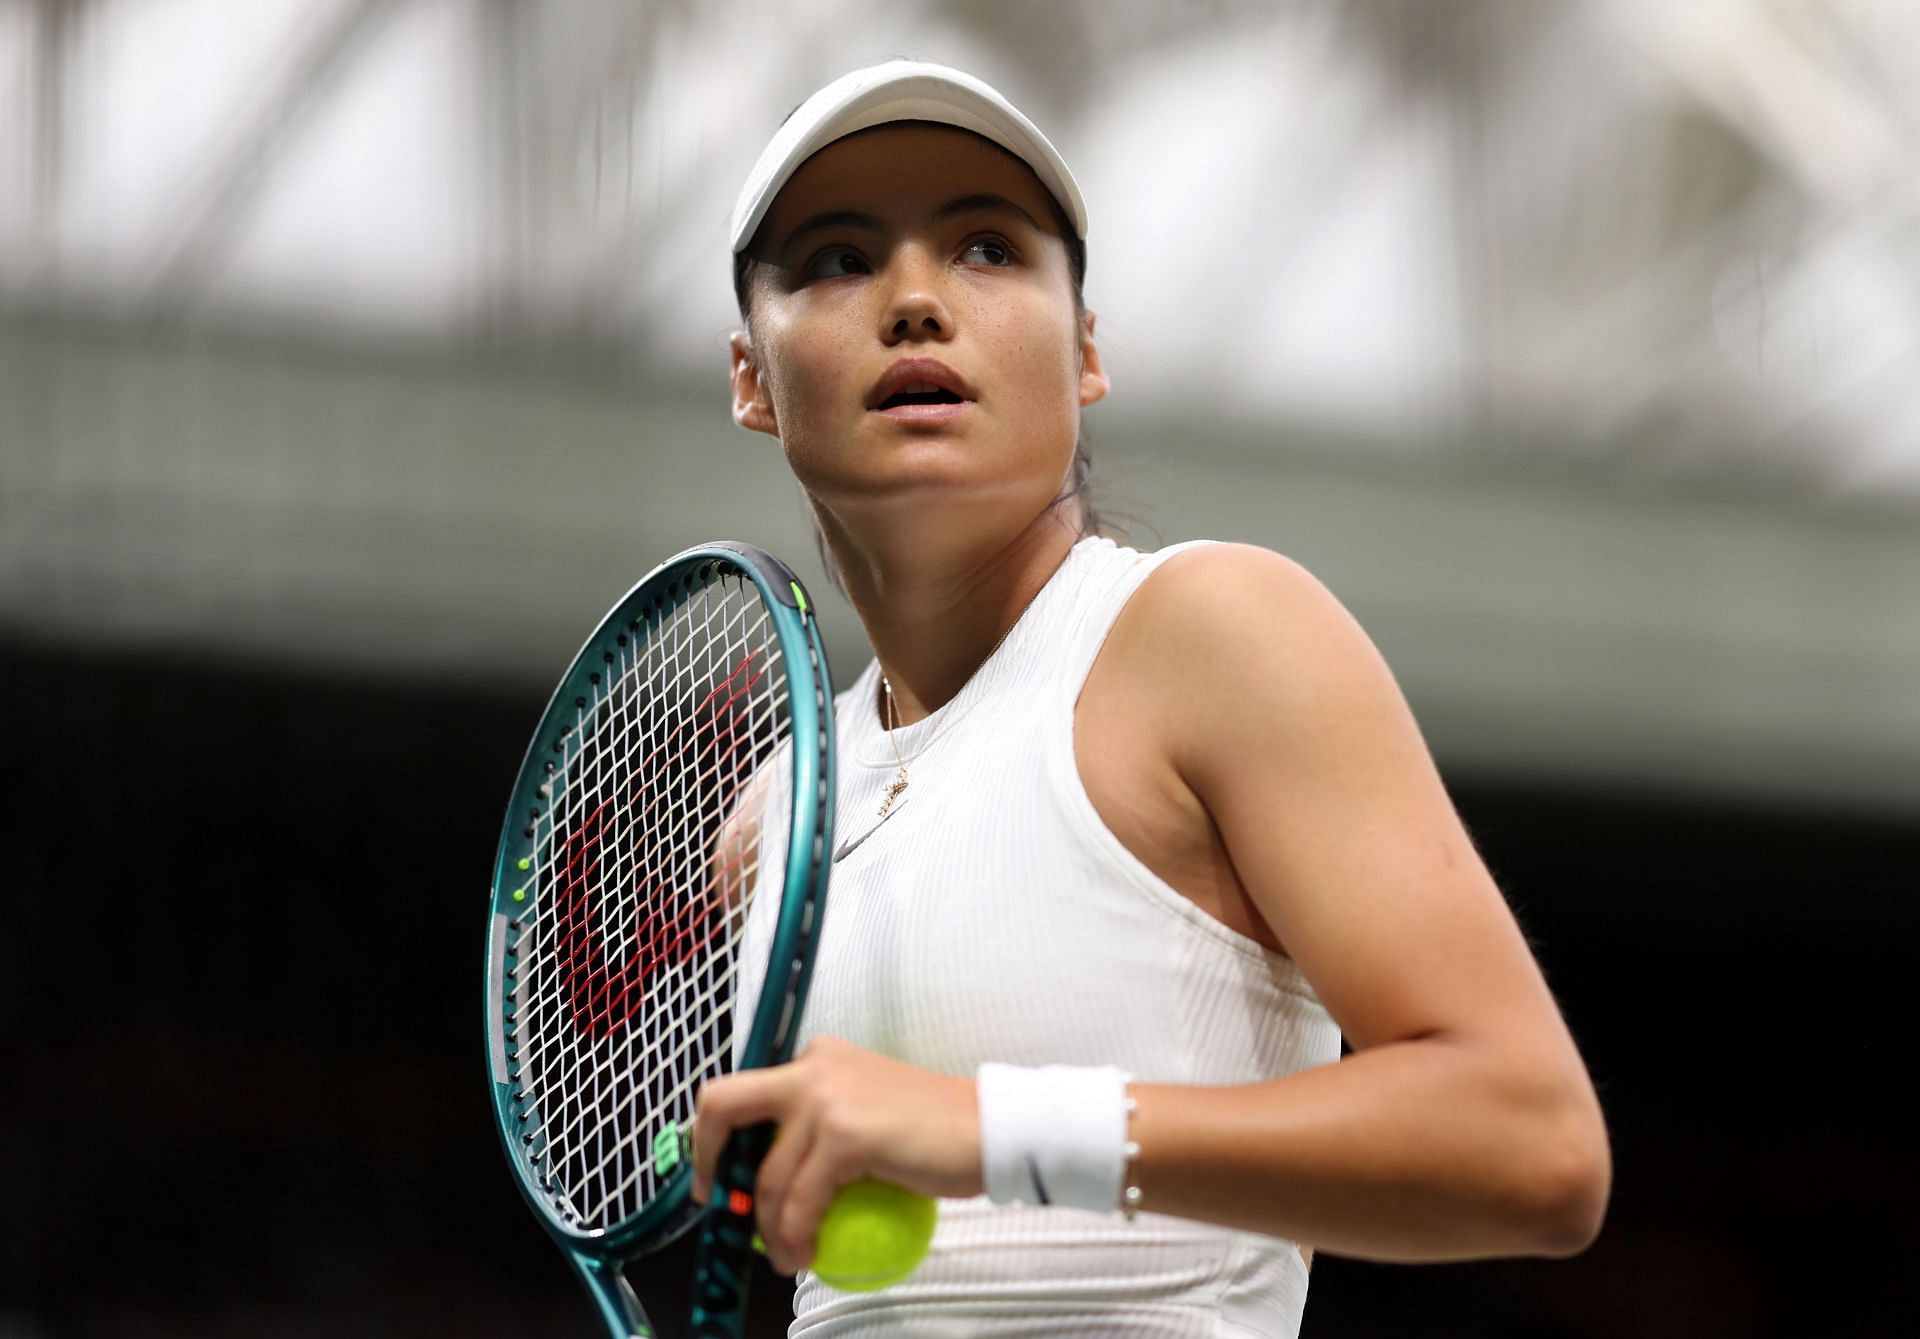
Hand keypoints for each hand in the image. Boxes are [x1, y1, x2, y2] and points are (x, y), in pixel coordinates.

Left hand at [691, 1036, 980, 1273]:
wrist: (991, 1127)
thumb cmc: (939, 1129)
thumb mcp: (868, 1112)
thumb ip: (823, 1127)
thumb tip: (780, 1173)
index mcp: (817, 1059)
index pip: (745, 1092)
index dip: (717, 1138)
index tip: (717, 1176)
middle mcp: (812, 1067)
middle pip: (724, 1104)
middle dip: (705, 1156)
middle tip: (716, 1203)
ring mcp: (825, 1097)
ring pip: (766, 1176)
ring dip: (768, 1228)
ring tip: (786, 1255)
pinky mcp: (844, 1134)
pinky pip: (800, 1201)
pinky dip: (796, 1236)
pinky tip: (806, 1255)